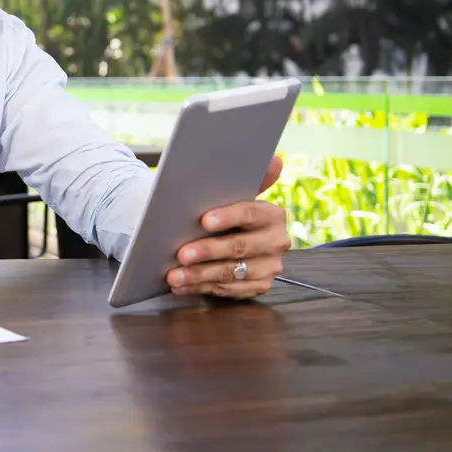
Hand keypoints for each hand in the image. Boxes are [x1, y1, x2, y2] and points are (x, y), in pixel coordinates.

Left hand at [166, 156, 290, 299]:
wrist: (229, 235)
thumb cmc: (226, 211)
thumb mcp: (235, 193)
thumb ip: (252, 178)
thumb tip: (275, 159)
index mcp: (274, 215)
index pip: (250, 214)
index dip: (227, 217)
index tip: (203, 220)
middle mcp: (277, 242)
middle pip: (239, 247)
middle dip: (208, 251)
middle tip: (181, 254)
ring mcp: (269, 267)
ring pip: (231, 273)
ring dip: (199, 275)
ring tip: (174, 275)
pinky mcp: (258, 286)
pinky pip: (228, 291)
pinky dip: (201, 288)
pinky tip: (182, 285)